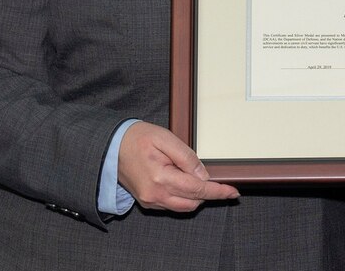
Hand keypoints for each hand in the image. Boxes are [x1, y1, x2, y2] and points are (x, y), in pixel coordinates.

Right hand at [118, 121, 239, 211]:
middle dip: (209, 194)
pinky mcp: (147, 202)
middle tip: (222, 184)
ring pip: (184, 207)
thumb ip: (187, 158)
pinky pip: (172, 205)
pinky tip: (186, 183)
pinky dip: (184, 197)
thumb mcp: (166, 139)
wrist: (111, 147)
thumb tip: (203, 176)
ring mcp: (150, 201)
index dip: (218, 191)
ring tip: (201, 180)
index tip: (233, 192)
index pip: (197, 189)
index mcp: (161, 178)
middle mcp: (155, 195)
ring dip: (197, 197)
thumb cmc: (138, 138)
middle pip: (193, 202)